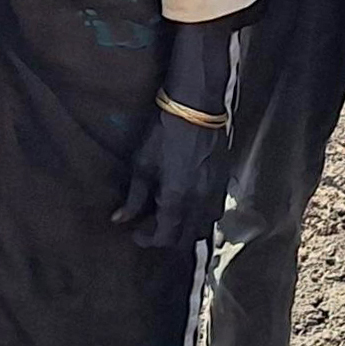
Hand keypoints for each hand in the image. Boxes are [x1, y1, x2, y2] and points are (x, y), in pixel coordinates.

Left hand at [111, 106, 231, 251]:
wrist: (197, 106)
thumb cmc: (166, 131)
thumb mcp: (143, 164)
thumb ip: (134, 197)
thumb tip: (120, 218)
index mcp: (177, 198)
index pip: (165, 237)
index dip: (148, 239)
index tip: (136, 232)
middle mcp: (200, 201)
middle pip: (186, 238)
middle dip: (167, 238)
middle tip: (151, 225)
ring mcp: (215, 192)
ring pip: (204, 227)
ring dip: (186, 229)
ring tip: (171, 215)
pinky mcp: (224, 181)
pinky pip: (215, 211)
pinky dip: (201, 215)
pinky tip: (189, 202)